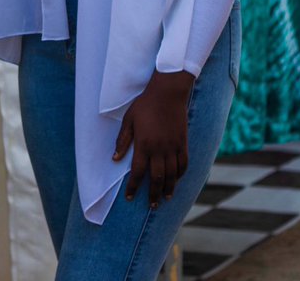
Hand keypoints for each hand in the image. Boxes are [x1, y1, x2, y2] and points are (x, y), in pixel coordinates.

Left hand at [114, 69, 194, 208]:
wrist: (168, 93)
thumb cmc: (145, 105)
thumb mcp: (128, 120)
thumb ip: (123, 140)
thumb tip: (115, 158)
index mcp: (144, 144)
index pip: (137, 172)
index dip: (133, 186)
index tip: (130, 197)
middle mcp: (159, 149)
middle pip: (156, 178)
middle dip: (152, 194)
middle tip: (151, 205)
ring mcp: (173, 147)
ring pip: (172, 175)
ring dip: (168, 188)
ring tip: (164, 198)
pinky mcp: (183, 143)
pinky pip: (183, 164)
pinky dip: (180, 175)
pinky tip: (176, 181)